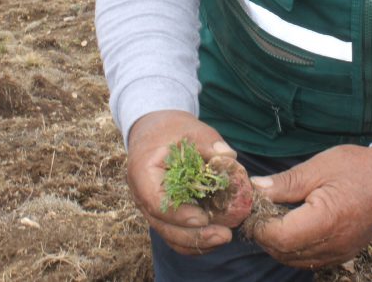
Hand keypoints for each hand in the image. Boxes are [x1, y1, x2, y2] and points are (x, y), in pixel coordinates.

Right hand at [126, 110, 236, 254]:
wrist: (156, 131)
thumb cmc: (173, 130)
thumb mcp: (191, 129)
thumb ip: (208, 143)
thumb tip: (228, 158)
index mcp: (143, 172)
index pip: (155, 201)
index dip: (179, 214)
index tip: (204, 218)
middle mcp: (142, 195)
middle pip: (163, 225)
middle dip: (194, 236)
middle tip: (224, 235)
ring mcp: (150, 207)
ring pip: (169, 234)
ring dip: (196, 242)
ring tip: (224, 238)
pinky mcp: (162, 214)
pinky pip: (174, 234)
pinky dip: (193, 241)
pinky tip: (215, 238)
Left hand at [250, 145, 371, 268]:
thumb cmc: (358, 168)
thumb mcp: (318, 168)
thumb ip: (285, 183)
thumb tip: (255, 190)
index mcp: (326, 220)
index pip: (279, 236)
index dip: (260, 225)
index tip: (253, 207)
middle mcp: (333, 244)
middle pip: (283, 252)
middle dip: (265, 234)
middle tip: (258, 210)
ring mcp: (339, 253)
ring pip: (294, 260)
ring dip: (277, 243)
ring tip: (273, 217)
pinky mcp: (343, 254)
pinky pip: (309, 260)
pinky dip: (294, 249)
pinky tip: (291, 227)